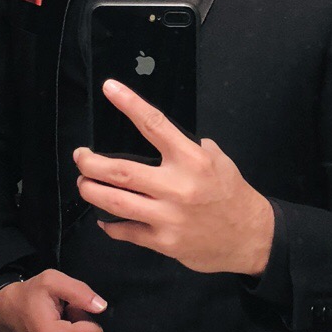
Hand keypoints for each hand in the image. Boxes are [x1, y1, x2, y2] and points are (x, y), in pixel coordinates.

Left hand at [73, 79, 274, 276]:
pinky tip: (104, 219)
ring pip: (116, 202)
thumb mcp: (220, 161)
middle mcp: (178, 187)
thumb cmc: (233, 196)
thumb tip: (166, 136)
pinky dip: (110, 225)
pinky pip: (127, 232)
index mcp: (192, 160)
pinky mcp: (164, 243)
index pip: (155, 124)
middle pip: (120, 171)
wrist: (250, 238)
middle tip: (81, 157)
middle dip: (91, 163)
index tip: (110, 88)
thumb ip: (192, 147)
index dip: (130, 104)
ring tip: (84, 183)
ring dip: (92, 191)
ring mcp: (168, 217)